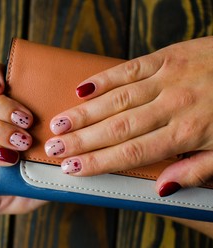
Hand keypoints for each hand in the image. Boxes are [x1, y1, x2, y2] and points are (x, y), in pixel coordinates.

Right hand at [46, 36, 212, 196]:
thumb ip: (195, 171)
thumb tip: (160, 188)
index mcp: (187, 133)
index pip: (132, 152)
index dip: (99, 161)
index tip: (73, 168)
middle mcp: (173, 106)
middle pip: (118, 127)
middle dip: (82, 140)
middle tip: (55, 148)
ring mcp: (169, 78)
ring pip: (118, 99)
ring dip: (85, 113)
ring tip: (59, 124)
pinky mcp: (168, 56)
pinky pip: (130, 68)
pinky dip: (104, 78)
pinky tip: (81, 89)